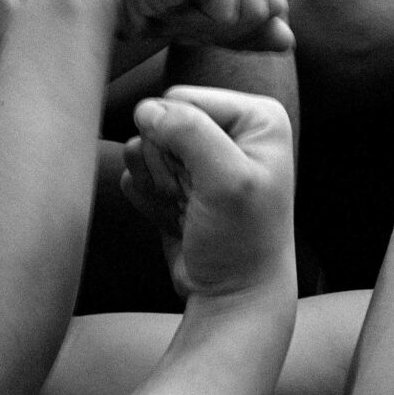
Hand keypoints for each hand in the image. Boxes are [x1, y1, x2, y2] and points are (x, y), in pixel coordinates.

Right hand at [62, 0, 293, 51]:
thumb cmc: (143, 7)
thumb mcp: (205, 23)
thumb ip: (248, 30)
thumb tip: (289, 40)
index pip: (272, 3)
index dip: (236, 27)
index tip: (189, 11)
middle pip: (271, 8)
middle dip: (228, 28)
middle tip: (180, 11)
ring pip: (255, 13)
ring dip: (212, 27)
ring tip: (174, 6)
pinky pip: (231, 13)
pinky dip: (200, 23)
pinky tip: (168, 3)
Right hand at [121, 86, 294, 296]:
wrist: (232, 294)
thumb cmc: (241, 241)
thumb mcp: (227, 181)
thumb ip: (189, 133)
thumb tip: (145, 109)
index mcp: (255, 116)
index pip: (180, 99)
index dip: (176, 138)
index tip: (202, 179)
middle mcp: (230, 129)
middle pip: (158, 124)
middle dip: (165, 165)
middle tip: (193, 198)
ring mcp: (200, 155)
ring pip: (143, 147)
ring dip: (155, 184)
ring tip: (188, 207)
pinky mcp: (176, 179)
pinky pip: (137, 173)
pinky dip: (150, 199)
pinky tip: (177, 218)